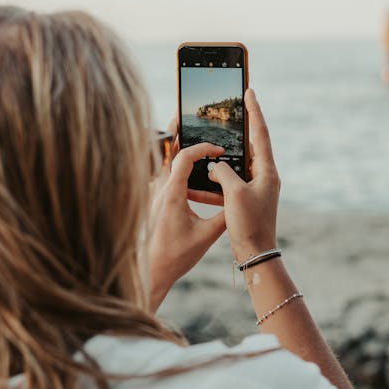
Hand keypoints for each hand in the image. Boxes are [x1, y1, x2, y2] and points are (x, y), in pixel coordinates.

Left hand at [148, 142, 226, 311]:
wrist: (149, 273)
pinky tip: (189, 171)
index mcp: (171, 194)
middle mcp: (159, 190)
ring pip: (164, 163)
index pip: (185, 157)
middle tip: (185, 115)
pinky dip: (176, 167)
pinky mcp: (154, 202)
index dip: (203, 148)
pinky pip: (164, 177)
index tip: (219, 150)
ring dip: (177, 150)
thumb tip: (239, 200)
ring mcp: (154, 195)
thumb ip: (225, 216)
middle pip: (168, 151)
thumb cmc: (175, 256)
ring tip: (189, 137)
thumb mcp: (206, 236)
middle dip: (178, 132)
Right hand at [208, 89, 280, 262]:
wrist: (255, 254)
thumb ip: (223, 172)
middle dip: (235, 132)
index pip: (260, 132)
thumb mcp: (235, 194)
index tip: (249, 90)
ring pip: (235, 165)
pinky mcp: (244, 198)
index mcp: (267, 171)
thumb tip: (215, 165)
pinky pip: (227, 183)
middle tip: (224, 113)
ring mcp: (255, 187)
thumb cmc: (250, 225)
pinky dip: (214, 181)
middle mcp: (264, 176)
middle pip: (248, 146)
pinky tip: (198, 181)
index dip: (254, 110)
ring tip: (205, 150)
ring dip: (219, 160)